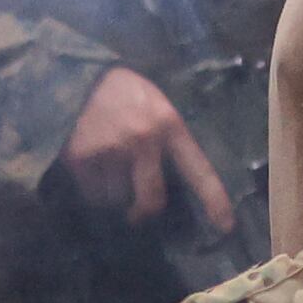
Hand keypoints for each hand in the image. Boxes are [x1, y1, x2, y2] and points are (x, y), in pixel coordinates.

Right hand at [55, 62, 234, 232]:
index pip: (198, 170)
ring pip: (117, 199)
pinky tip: (90, 164)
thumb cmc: (121, 92)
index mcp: (169, 125)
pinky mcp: (82, 159)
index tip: (225, 226)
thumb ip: (166, 137)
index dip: (214, 200)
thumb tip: (170, 183)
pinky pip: (92, 194)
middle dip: (143, 211)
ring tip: (106, 168)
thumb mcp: (155, 104)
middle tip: (137, 212)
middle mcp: (143, 140)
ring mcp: (111, 151)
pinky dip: (92, 188)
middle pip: (151, 200)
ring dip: (113, 193)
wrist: (76, 76)